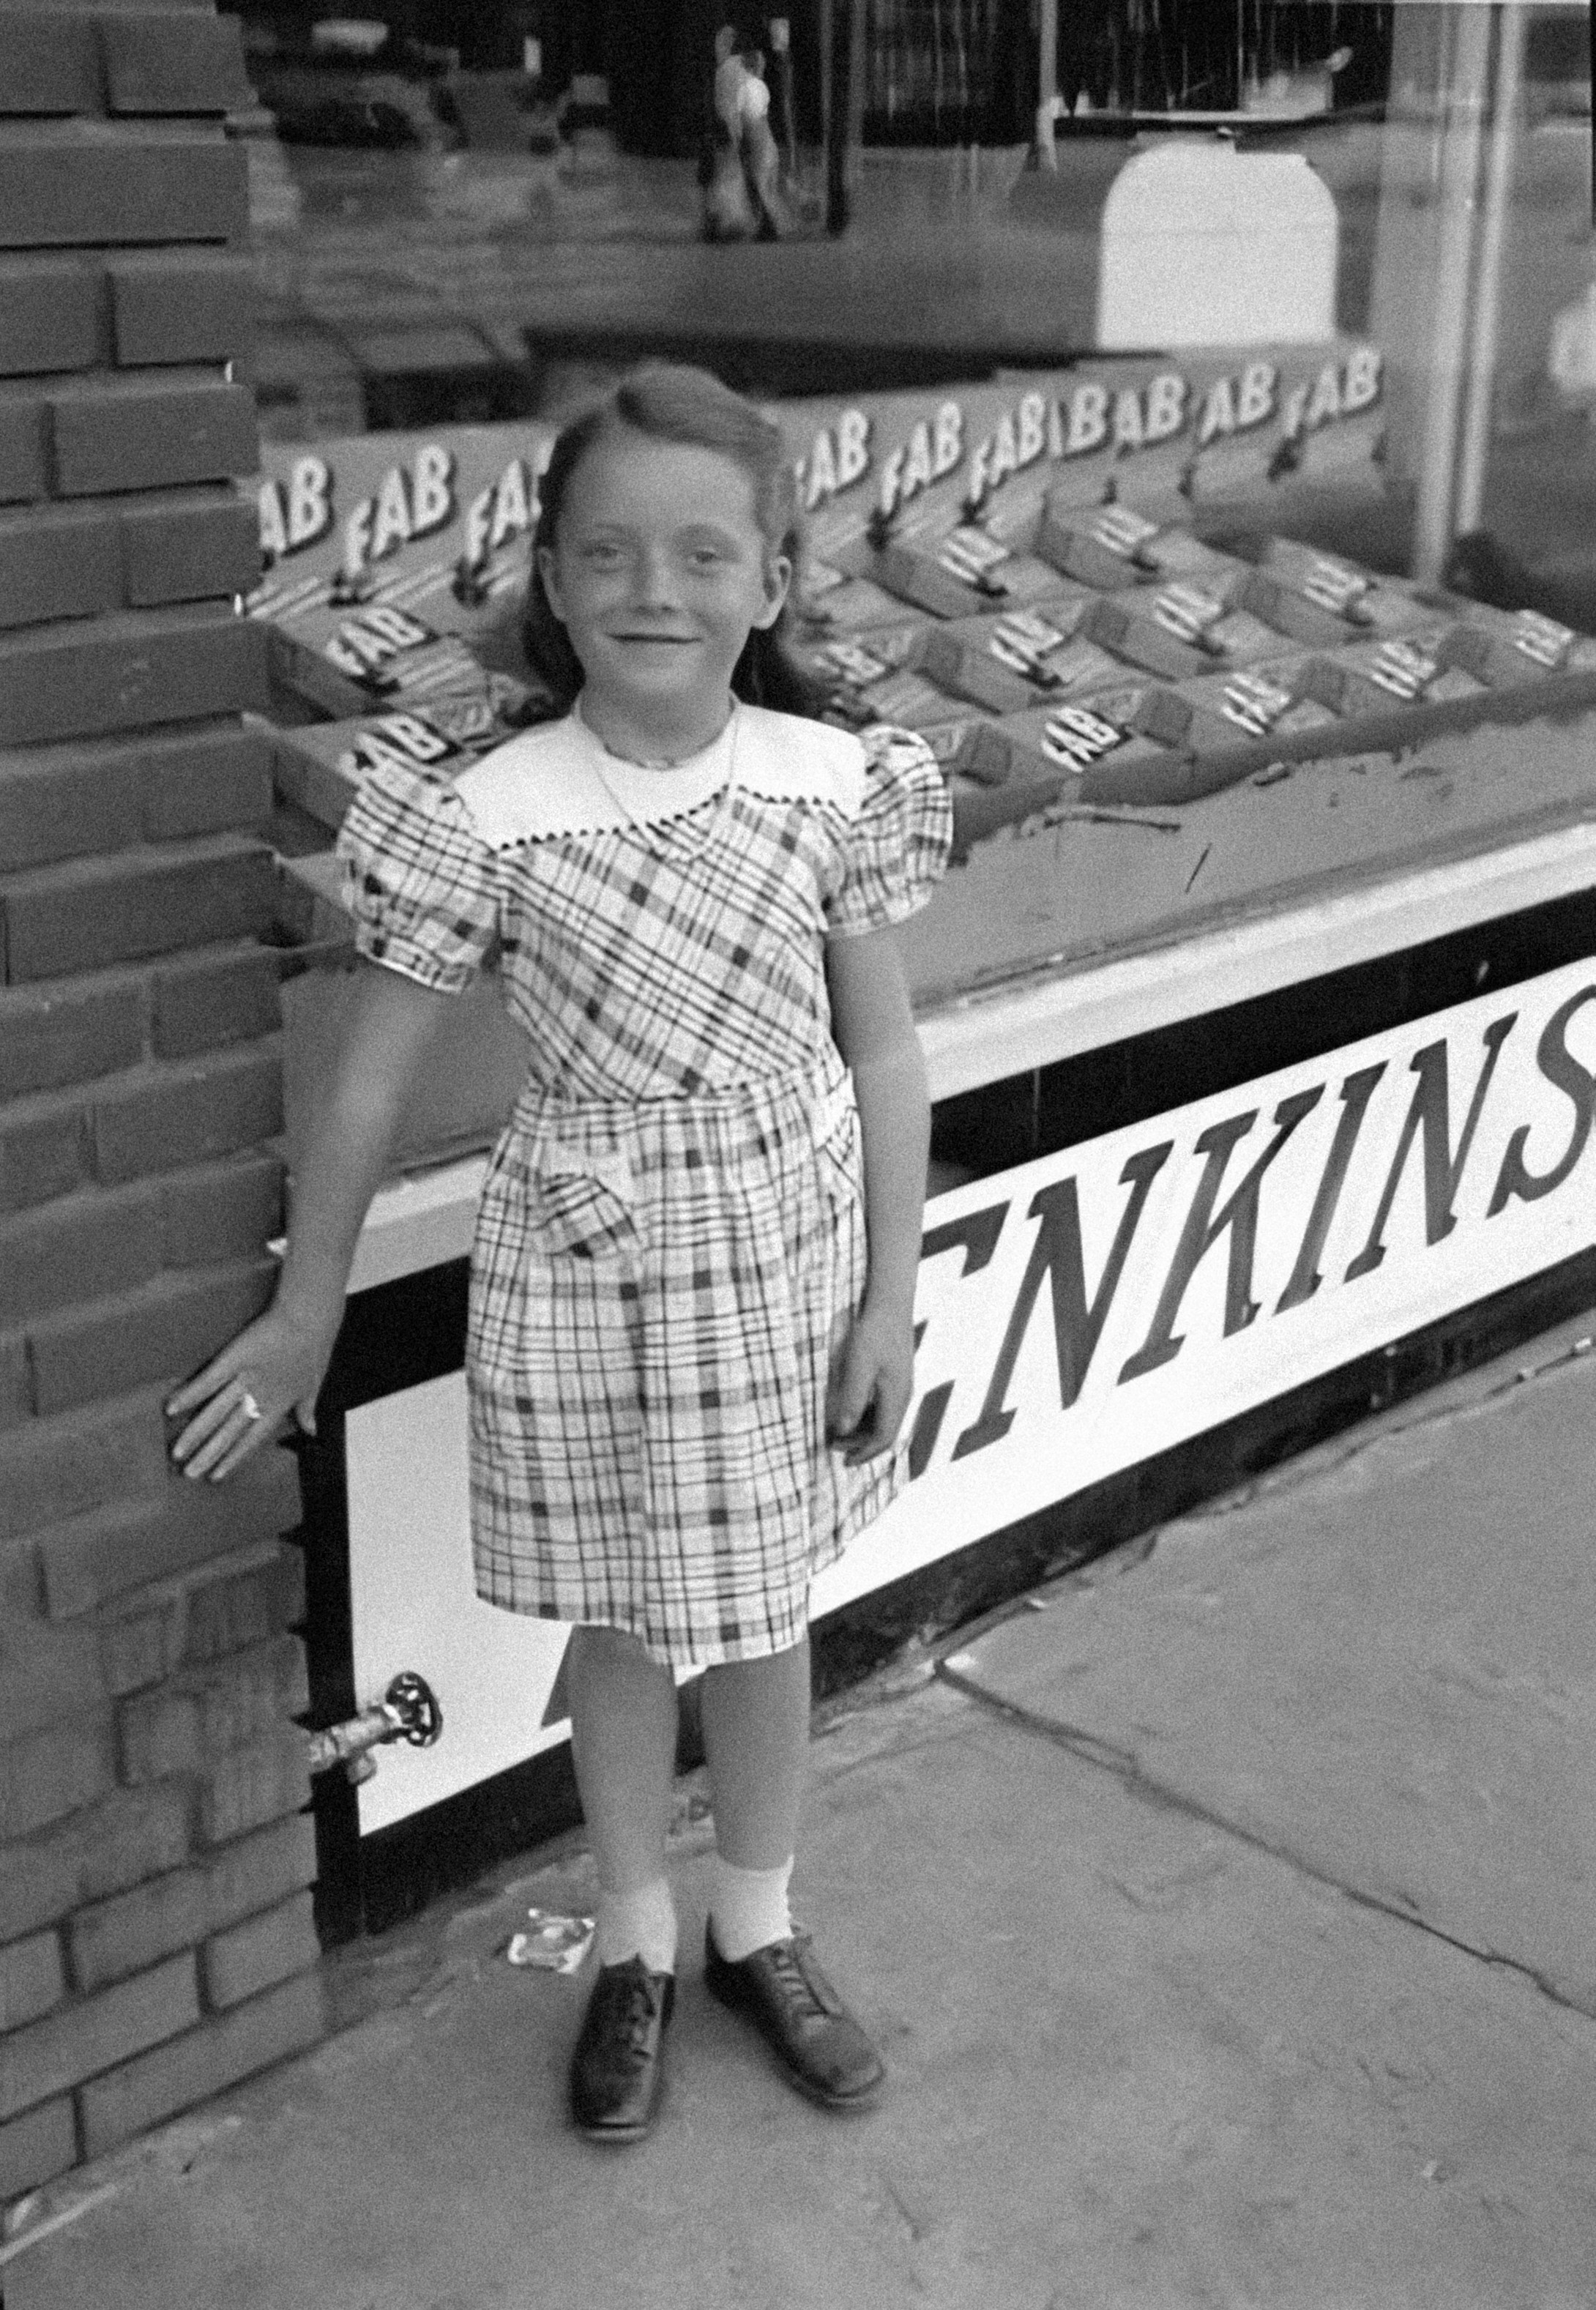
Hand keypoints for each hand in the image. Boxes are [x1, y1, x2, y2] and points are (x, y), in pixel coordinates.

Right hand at [165, 1305, 336, 1482]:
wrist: (309, 1316)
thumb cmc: (313, 1348)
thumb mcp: (314, 1384)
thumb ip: (307, 1410)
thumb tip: (312, 1432)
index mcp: (277, 1406)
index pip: (251, 1439)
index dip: (233, 1458)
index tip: (215, 1477)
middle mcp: (259, 1396)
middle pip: (230, 1431)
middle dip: (208, 1453)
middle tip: (187, 1474)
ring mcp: (246, 1378)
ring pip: (216, 1411)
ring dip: (196, 1433)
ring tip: (177, 1452)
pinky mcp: (235, 1357)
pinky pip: (210, 1379)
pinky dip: (191, 1393)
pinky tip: (172, 1408)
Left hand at [825, 1303, 913, 1466]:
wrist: (890, 1305)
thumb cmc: (873, 1333)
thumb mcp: (858, 1366)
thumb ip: (852, 1399)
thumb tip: (843, 1430)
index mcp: (896, 1397)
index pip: (883, 1438)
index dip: (863, 1453)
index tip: (843, 1461)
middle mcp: (903, 1396)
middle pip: (886, 1433)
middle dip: (861, 1446)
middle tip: (834, 1446)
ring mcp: (902, 1386)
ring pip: (885, 1421)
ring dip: (863, 1432)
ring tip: (839, 1434)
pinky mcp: (897, 1377)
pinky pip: (885, 1408)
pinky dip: (868, 1418)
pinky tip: (852, 1413)